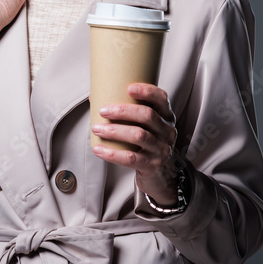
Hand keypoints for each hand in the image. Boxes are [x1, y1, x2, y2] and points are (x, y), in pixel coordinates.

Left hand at [91, 83, 181, 205]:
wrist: (158, 175)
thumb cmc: (144, 144)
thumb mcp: (143, 126)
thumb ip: (126, 112)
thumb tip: (94, 97)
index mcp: (166, 117)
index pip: (162, 99)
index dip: (147, 91)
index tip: (128, 88)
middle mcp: (168, 131)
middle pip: (148, 115)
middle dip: (123, 111)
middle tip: (102, 111)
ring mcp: (162, 149)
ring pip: (139, 135)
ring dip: (114, 131)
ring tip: (96, 129)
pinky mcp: (152, 165)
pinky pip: (131, 158)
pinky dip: (112, 153)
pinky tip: (98, 149)